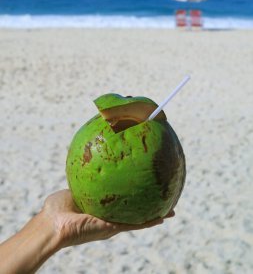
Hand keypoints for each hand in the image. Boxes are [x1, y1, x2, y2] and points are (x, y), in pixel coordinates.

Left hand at [43, 189, 174, 248]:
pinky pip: (135, 224)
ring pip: (140, 220)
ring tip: (171, 209)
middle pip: (135, 212)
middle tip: (164, 199)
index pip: (123, 202)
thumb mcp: (75, 187)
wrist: (53, 224)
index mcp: (103, 210)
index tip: (145, 188)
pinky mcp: (112, 228)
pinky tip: (162, 215)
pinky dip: (149, 221)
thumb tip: (91, 159)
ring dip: (156, 215)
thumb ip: (85, 177)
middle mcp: (111, 218)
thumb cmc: (57, 208)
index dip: (135, 196)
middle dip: (149, 207)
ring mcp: (113, 225)